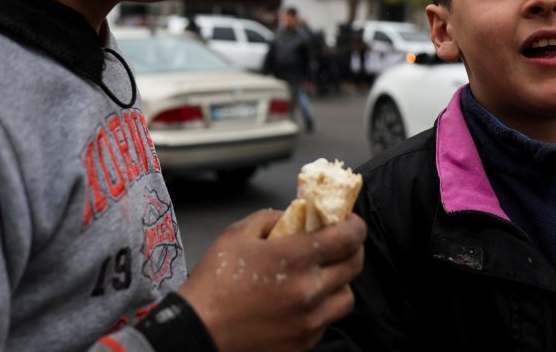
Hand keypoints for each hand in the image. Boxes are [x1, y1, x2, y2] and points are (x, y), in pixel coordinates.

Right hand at [179, 210, 364, 351]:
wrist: (200, 329)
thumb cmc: (214, 281)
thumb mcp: (236, 234)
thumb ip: (270, 218)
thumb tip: (293, 217)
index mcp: (293, 258)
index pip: (347, 237)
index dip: (355, 225)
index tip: (350, 221)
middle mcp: (309, 290)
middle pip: (354, 265)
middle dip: (352, 248)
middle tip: (340, 243)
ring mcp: (309, 320)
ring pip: (347, 296)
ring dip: (340, 281)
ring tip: (322, 275)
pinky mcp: (304, 342)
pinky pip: (328, 320)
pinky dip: (323, 307)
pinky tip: (303, 300)